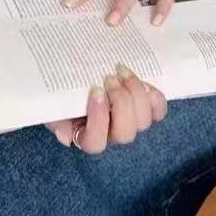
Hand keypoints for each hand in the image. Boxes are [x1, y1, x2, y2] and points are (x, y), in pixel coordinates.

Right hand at [45, 64, 167, 153]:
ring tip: (123, 73)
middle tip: (110, 78)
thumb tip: (66, 137)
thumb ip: (56, 119)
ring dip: (135, 94)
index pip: (95, 142)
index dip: (98, 118)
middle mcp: (113, 136)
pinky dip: (154, 97)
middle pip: (125, 133)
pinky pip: (159, 111)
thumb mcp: (56, 105)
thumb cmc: (70, 94)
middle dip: (120, 102)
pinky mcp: (149, 111)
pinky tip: (143, 82)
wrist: (90, 77)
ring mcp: (133, 124)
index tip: (95, 91)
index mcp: (87, 137)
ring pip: (144, 121)